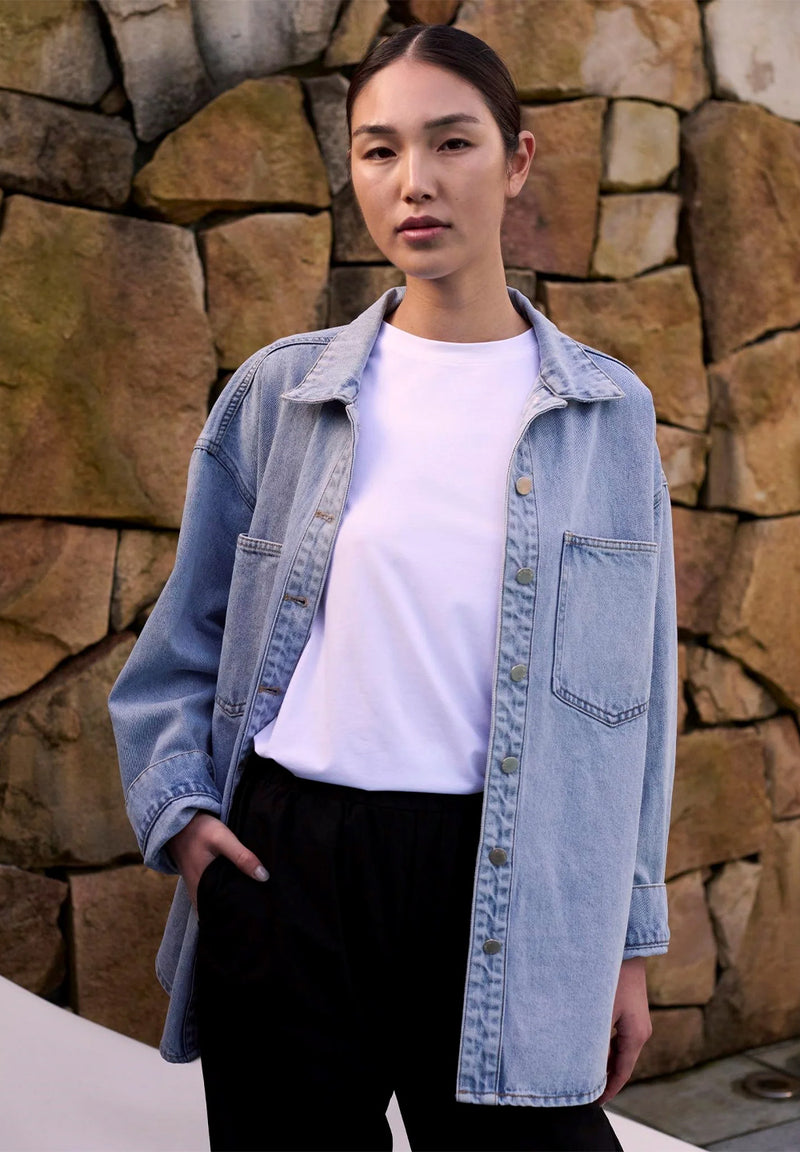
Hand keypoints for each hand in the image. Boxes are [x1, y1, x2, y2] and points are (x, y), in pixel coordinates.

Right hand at [166, 811, 268, 912]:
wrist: (179, 823)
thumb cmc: (201, 830)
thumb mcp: (223, 839)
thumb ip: (242, 857)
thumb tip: (264, 877)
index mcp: (204, 889)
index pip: (223, 914)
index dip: (238, 918)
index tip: (257, 919)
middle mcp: (199, 894)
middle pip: (221, 911)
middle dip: (239, 913)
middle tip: (262, 913)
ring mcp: (198, 889)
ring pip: (217, 904)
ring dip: (232, 904)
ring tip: (256, 905)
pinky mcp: (199, 882)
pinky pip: (214, 895)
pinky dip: (226, 895)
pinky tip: (240, 889)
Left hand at [596, 956, 652, 1104]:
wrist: (625, 945)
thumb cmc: (610, 975)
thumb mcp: (598, 1012)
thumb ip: (592, 1040)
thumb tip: (580, 1063)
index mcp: (636, 1036)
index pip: (621, 1073)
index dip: (608, 1091)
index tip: (594, 1104)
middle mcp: (640, 1030)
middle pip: (621, 1063)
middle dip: (604, 1077)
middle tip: (585, 1091)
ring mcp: (637, 1019)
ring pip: (619, 1048)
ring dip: (603, 1060)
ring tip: (583, 1070)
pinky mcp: (630, 1007)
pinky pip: (618, 1034)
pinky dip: (604, 1045)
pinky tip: (589, 1043)